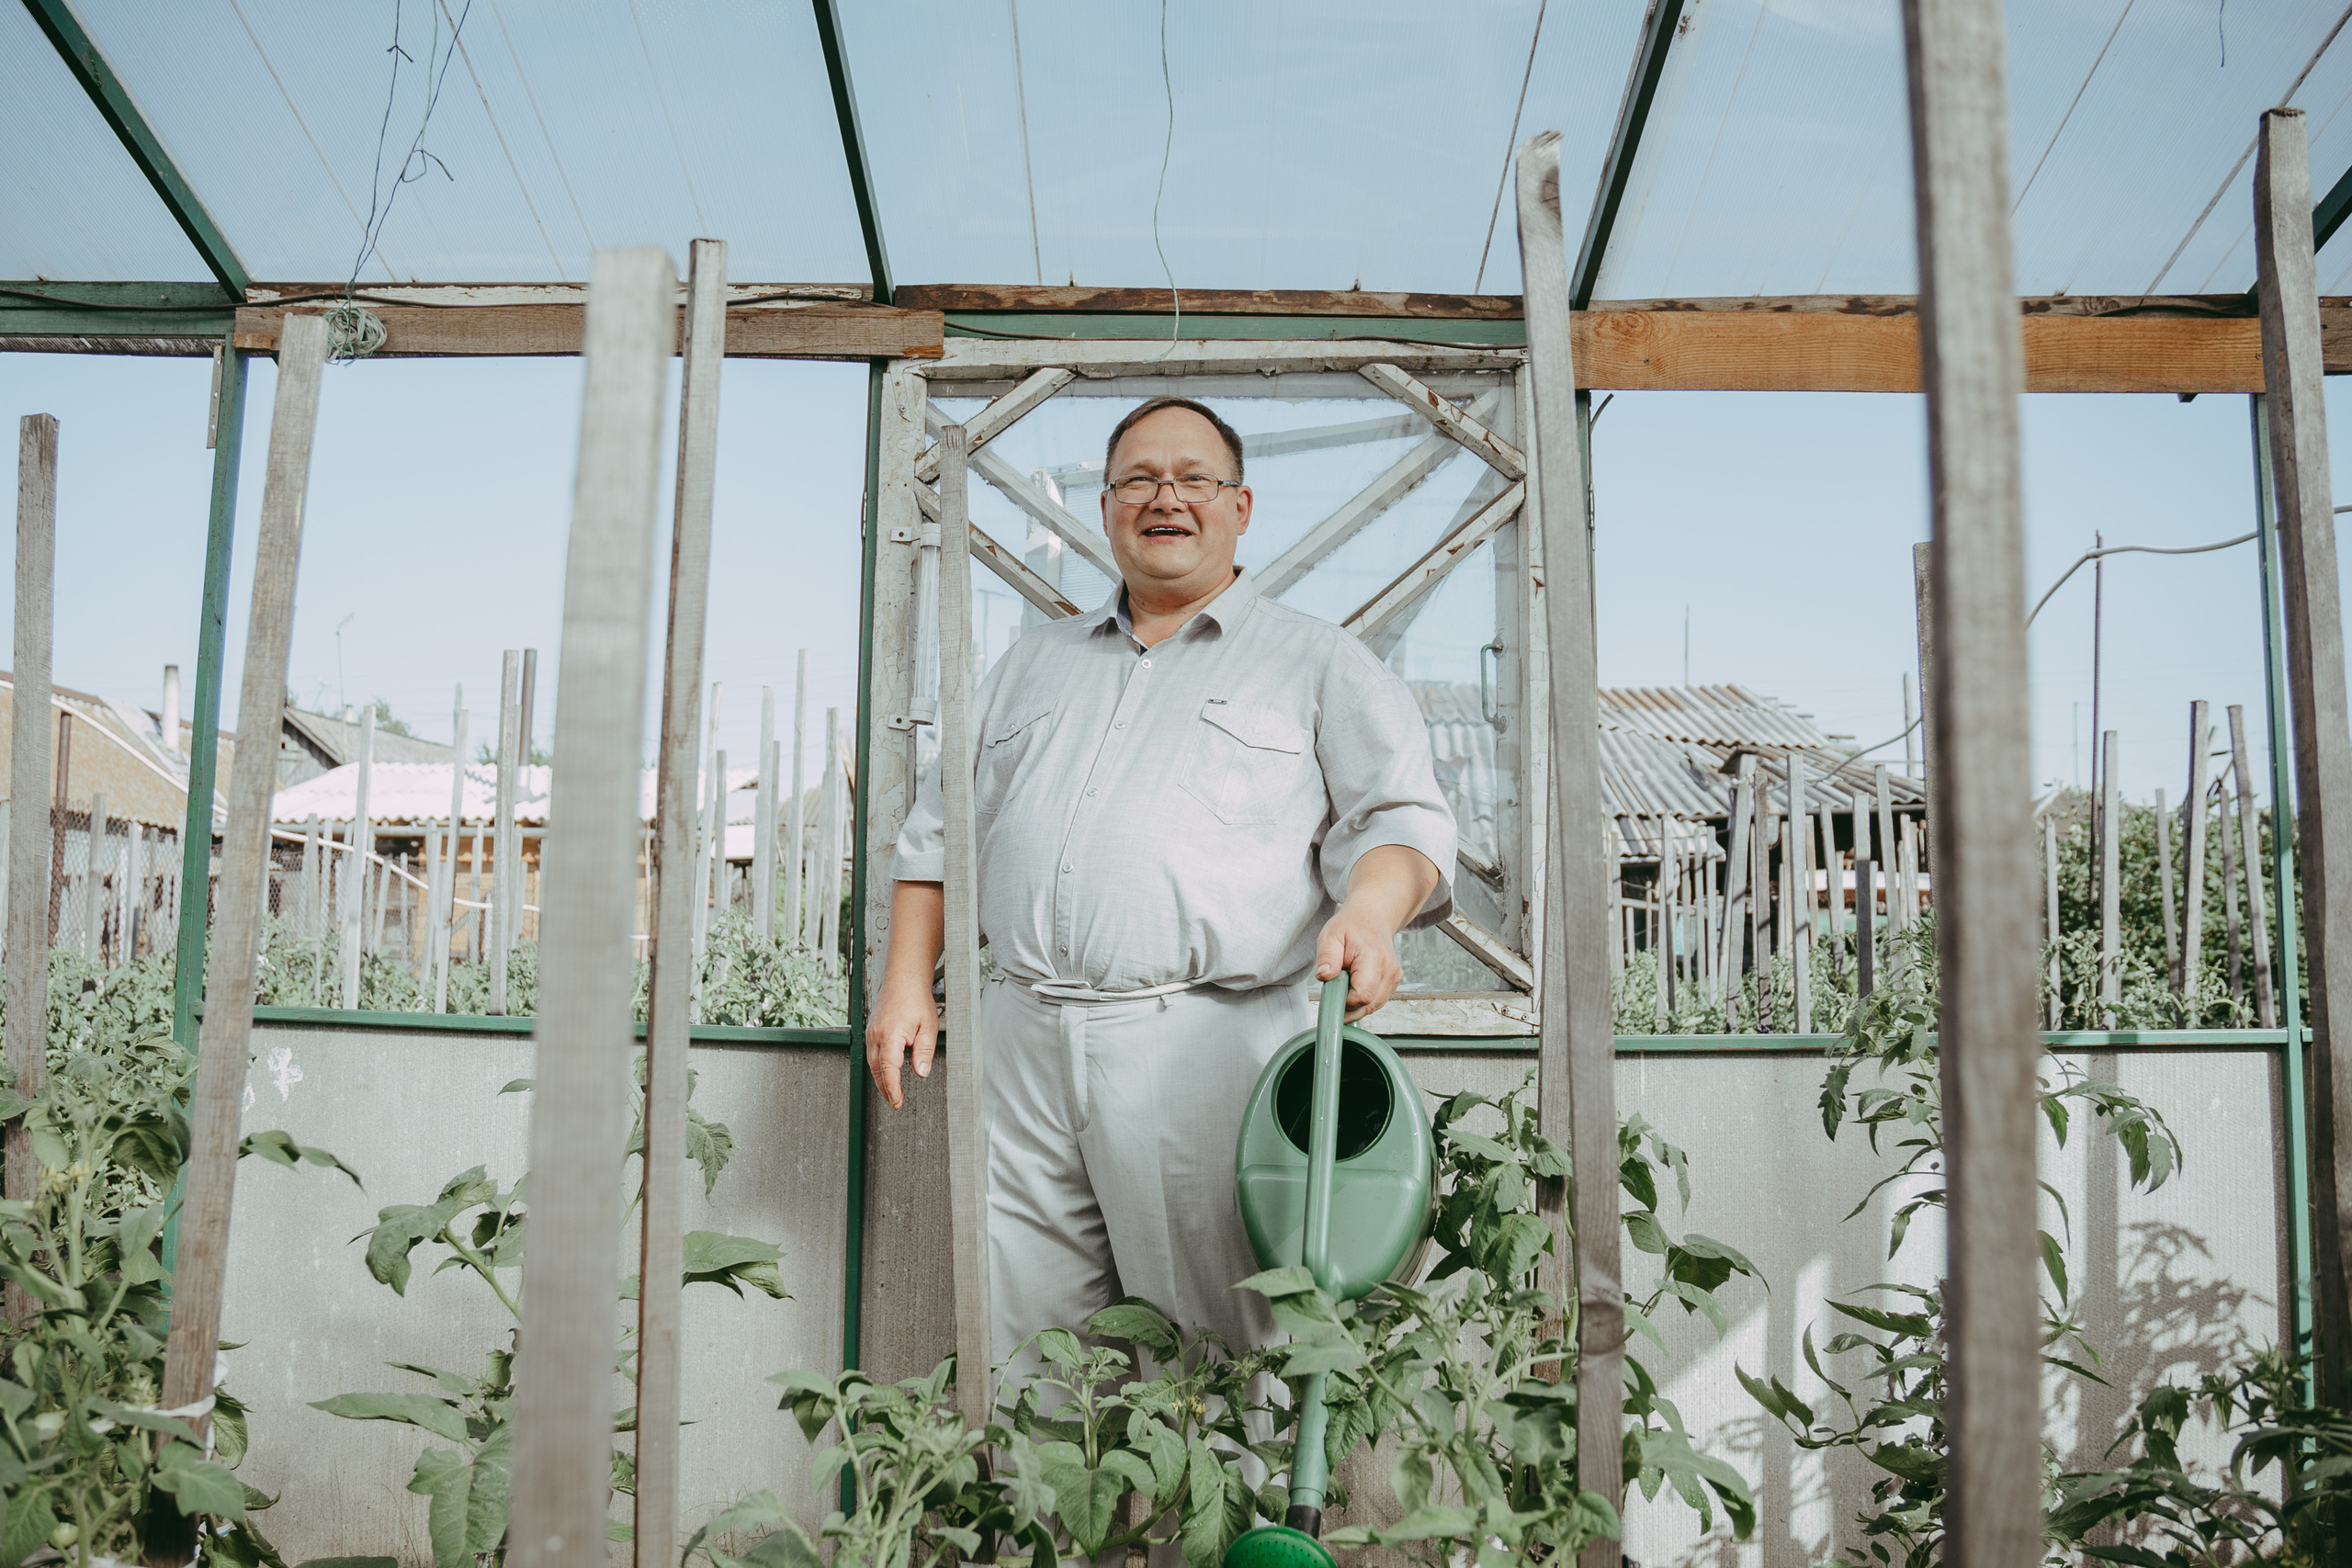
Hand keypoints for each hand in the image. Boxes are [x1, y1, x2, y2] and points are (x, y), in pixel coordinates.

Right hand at [867, 881, 946, 1109]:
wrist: (904, 978)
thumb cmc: (917, 1000)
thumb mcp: (929, 1027)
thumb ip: (924, 1052)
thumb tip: (921, 1074)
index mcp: (890, 1036)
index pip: (888, 1070)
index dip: (892, 1089)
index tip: (897, 1102)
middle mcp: (876, 1036)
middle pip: (877, 1070)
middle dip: (885, 1088)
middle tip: (896, 1103)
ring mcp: (871, 1033)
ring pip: (872, 1063)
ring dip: (881, 1078)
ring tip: (892, 1092)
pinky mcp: (872, 1030)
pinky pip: (872, 1053)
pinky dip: (878, 1066)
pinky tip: (887, 1072)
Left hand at [1314, 905, 1403, 1021]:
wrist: (1371, 918)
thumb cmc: (1351, 926)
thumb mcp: (1331, 936)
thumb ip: (1327, 957)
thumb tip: (1324, 976)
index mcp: (1374, 958)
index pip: (1363, 996)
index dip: (1344, 1000)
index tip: (1332, 989)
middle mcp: (1390, 971)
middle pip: (1368, 1006)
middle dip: (1347, 1004)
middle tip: (1335, 985)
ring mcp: (1393, 978)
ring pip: (1372, 1007)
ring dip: (1354, 1003)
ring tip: (1345, 981)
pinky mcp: (1392, 983)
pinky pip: (1375, 1002)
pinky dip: (1362, 1000)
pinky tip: (1354, 984)